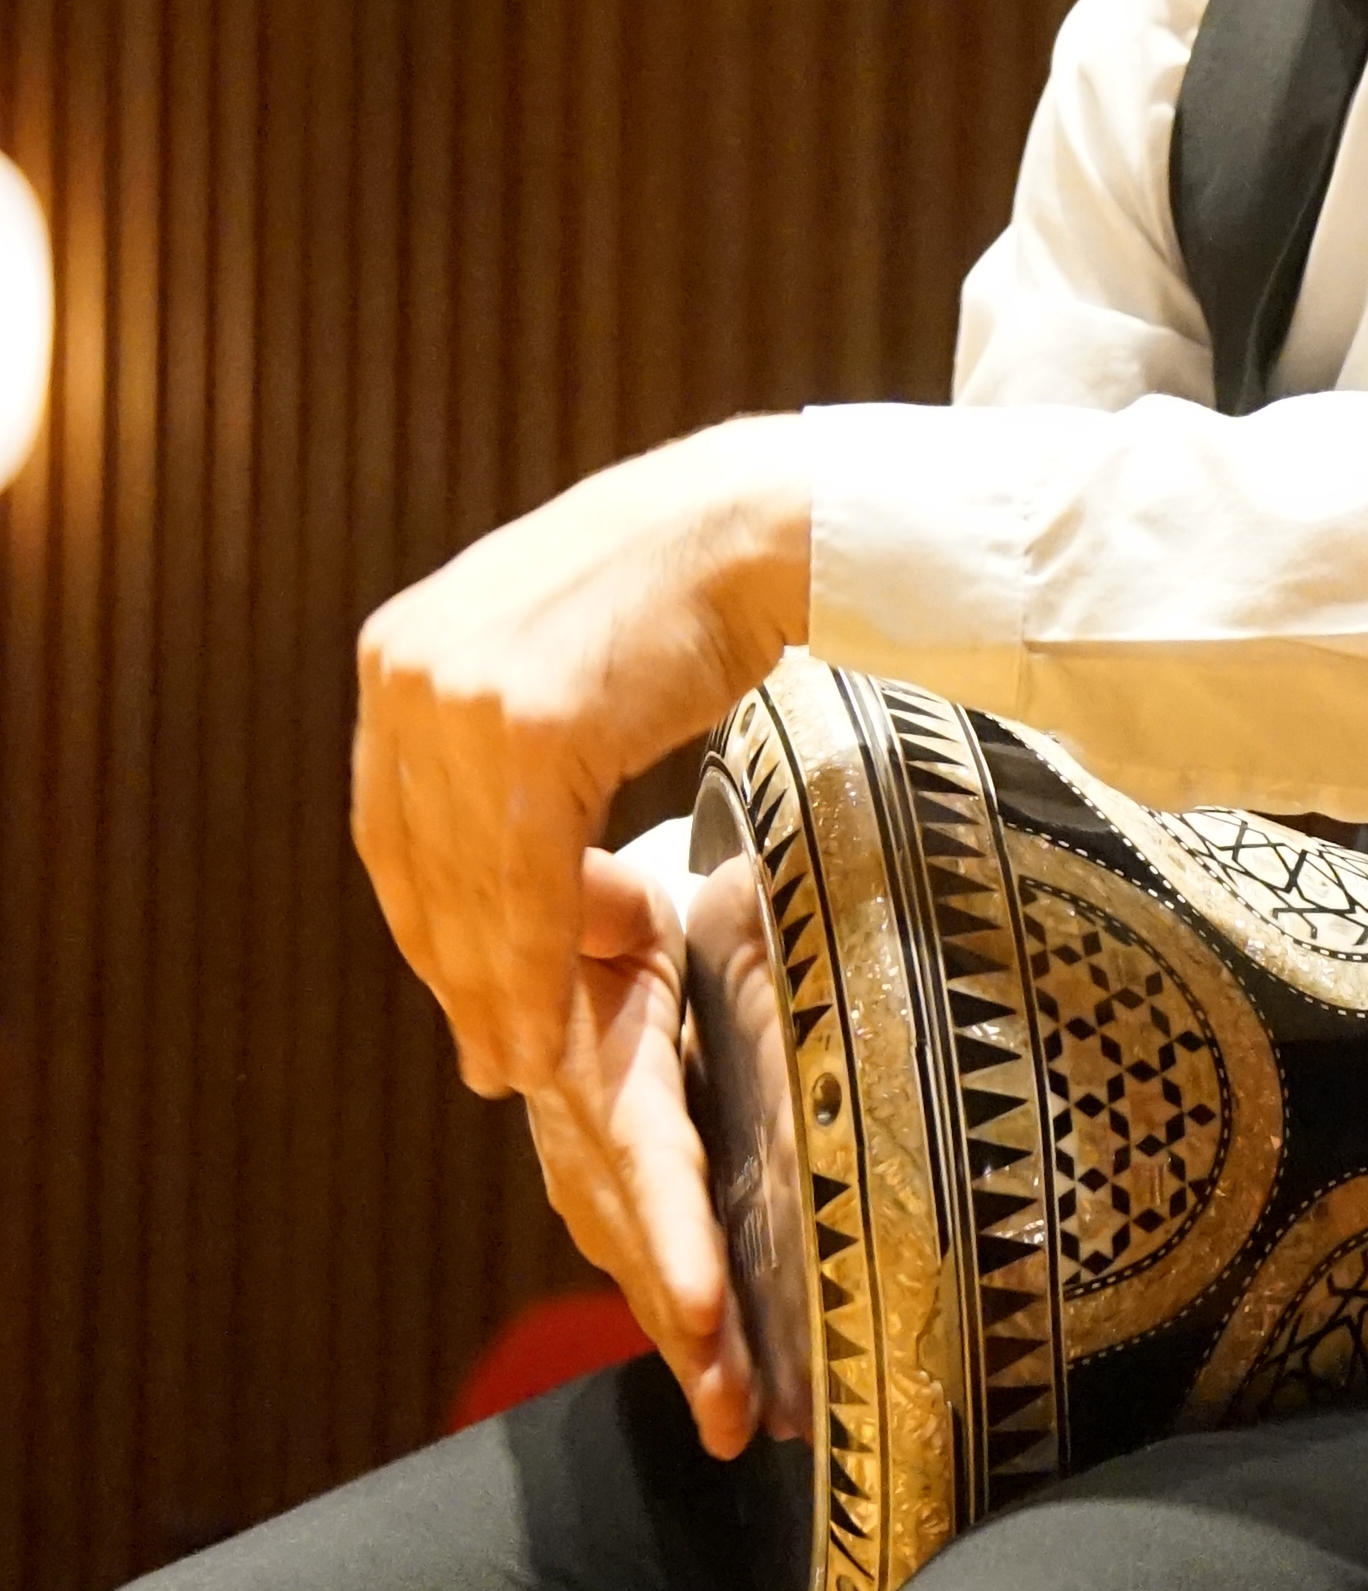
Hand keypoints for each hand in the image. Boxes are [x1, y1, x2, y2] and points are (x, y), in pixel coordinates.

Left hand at [353, 417, 809, 1098]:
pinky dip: (537, 966)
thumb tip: (481, 825)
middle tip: (491, 1060)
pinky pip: (525, 881)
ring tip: (525, 1064)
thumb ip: (498, 729)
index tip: (462, 1002)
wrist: (754, 526)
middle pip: (415, 867)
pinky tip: (555, 1023)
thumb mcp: (545, 651)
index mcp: (399, 653)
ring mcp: (460, 697)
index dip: (428, 931)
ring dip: (494, 994)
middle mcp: (407, 670)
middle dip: (454, 978)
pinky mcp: (529, 727)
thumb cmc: (678, 590)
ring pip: (465, 887)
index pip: (391, 828)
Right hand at [526, 849, 757, 1457]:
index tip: (699, 1309)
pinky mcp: (597, 1188)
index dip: (669, 1236)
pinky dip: (678, 1331)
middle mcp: (580, 1134)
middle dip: (687, 1337)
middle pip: (639, 1245)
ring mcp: (582, 1170)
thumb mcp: (614, 899)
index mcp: (599, 1064)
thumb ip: (609, 909)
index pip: (642, 1158)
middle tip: (734, 1418)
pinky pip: (638, 1265)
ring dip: (687, 1353)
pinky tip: (720, 1391)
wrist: (558, 934)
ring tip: (738, 1428)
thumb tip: (623, 905)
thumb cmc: (614, 912)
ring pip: (636, 1271)